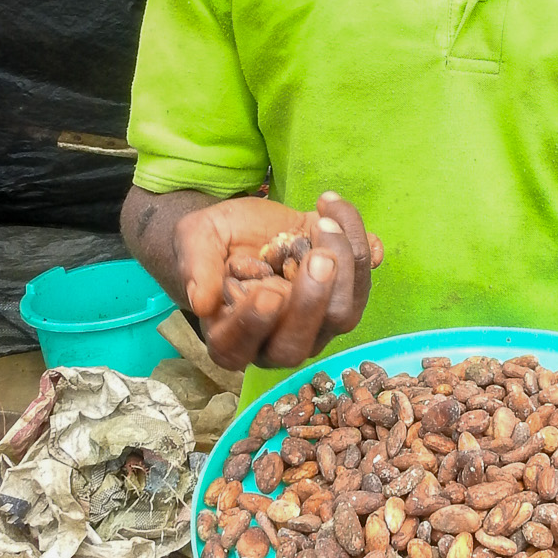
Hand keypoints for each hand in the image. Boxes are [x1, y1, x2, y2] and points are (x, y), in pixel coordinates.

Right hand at [175, 190, 383, 371]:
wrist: (244, 229)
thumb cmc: (214, 243)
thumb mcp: (194, 242)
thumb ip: (195, 269)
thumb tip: (201, 302)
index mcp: (230, 340)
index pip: (240, 349)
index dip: (254, 324)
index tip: (266, 292)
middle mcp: (276, 342)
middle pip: (300, 343)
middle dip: (312, 301)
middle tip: (317, 257)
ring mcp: (315, 324)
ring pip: (343, 314)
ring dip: (343, 264)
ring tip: (323, 219)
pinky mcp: (344, 295)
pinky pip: (363, 280)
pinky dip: (357, 240)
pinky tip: (329, 208)